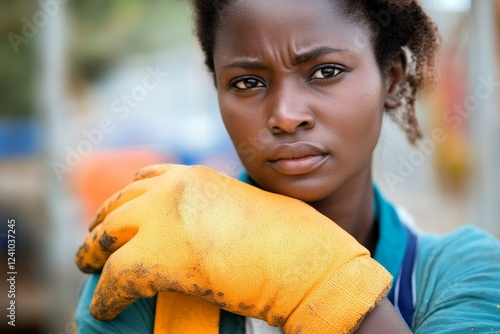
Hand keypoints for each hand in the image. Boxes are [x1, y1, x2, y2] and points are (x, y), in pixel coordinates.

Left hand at [75, 164, 391, 332]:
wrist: (303, 260)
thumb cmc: (287, 238)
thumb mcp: (242, 208)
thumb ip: (214, 210)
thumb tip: (197, 230)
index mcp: (194, 176)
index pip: (145, 180)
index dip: (127, 201)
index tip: (120, 216)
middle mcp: (170, 189)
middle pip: (118, 206)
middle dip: (103, 226)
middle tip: (96, 244)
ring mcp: (160, 220)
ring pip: (105, 236)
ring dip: (92, 255)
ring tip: (89, 269)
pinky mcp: (154, 257)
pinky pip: (114, 277)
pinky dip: (106, 294)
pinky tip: (103, 304)